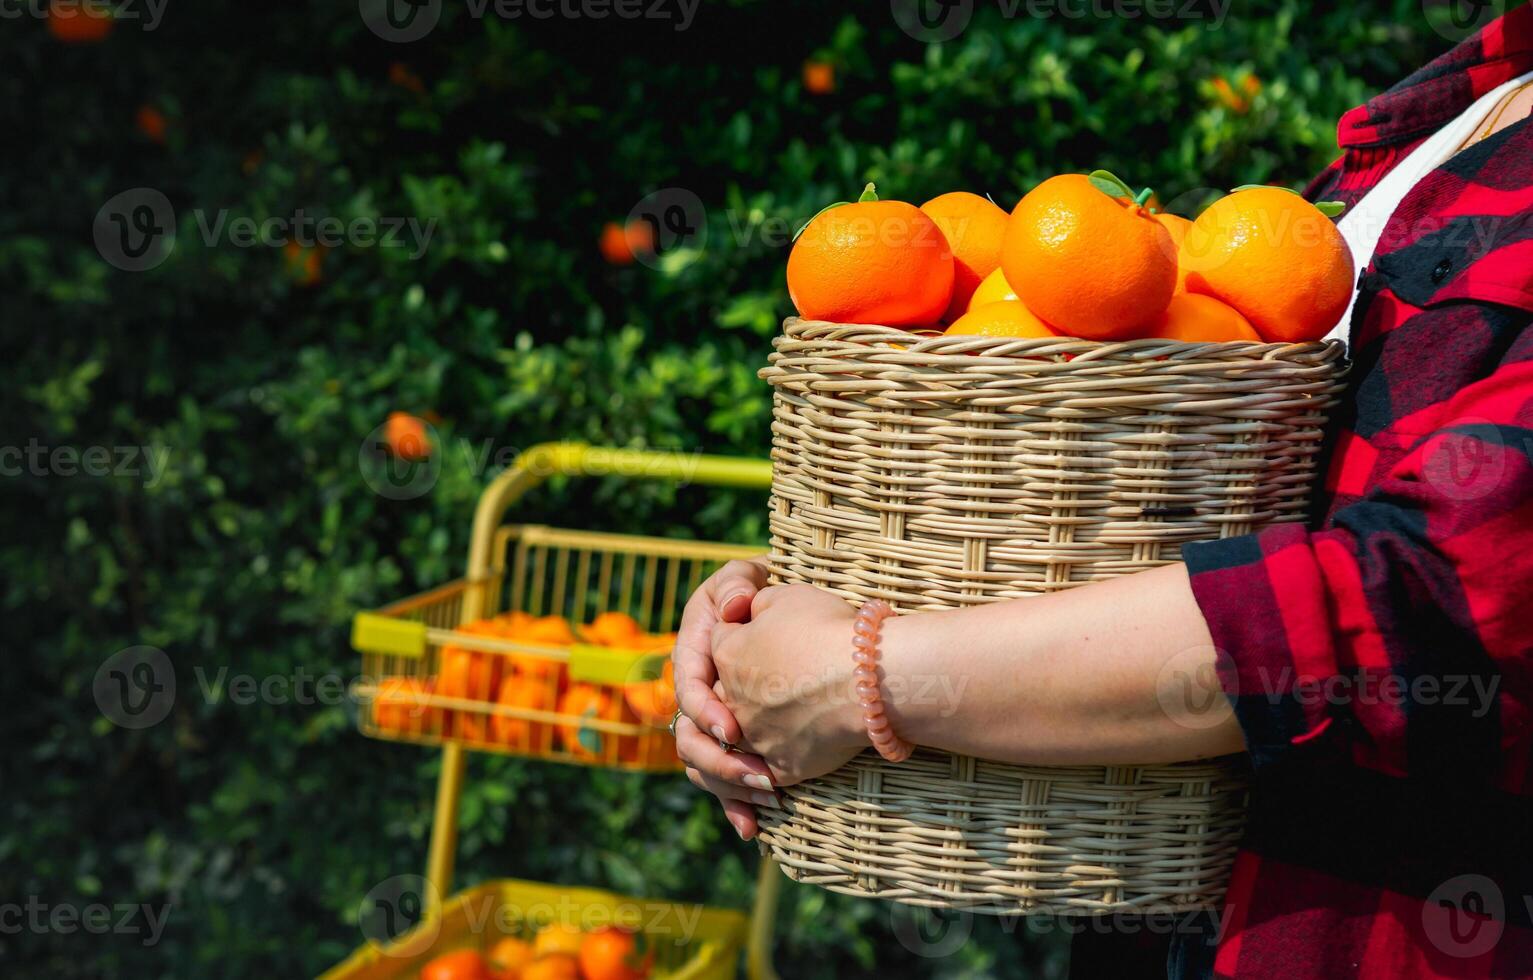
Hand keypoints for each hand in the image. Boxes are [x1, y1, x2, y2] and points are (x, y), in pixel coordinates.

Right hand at [672, 558, 776, 839]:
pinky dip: (737, 805)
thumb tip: (734, 605)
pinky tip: (753, 829)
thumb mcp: (749, 577)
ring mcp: (715, 720)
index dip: (706, 710)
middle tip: (757, 777)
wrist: (789, 612)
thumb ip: (737, 584)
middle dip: (720, 762)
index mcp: (695, 654)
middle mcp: (700, 691)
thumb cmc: (767, 592)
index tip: (733, 730)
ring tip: (765, 803)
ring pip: (704, 766)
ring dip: (729, 789)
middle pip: (691, 737)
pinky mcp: (736, 743)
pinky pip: (725, 781)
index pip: (690, 686)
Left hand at [712, 584, 866, 785]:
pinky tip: (788, 758)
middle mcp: (732, 700)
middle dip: (741, 684)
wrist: (870, 679)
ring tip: (778, 721)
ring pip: (740, 736)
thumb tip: (748, 612)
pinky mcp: (782, 766)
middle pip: (724, 691)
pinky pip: (766, 772)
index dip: (744, 634)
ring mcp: (756, 737)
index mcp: (727, 655)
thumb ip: (755, 603)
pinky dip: (773, 767)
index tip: (771, 635)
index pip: (721, 641)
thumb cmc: (830, 631)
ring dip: (753, 728)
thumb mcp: (786, 596)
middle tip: (774, 677)